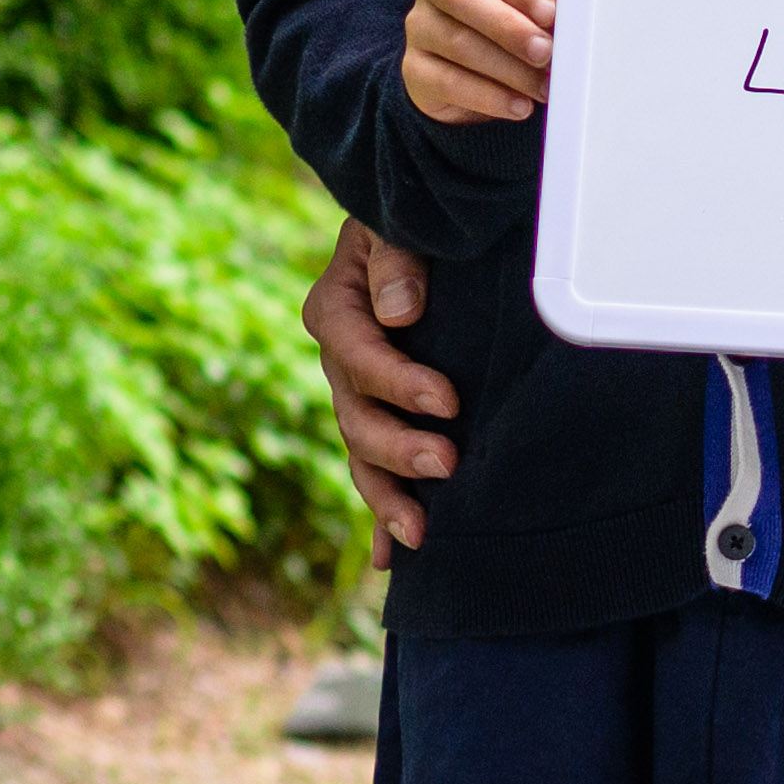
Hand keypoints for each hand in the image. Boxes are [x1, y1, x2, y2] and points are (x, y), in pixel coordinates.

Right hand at [306, 220, 459, 551]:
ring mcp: (356, 399)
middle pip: (356, 417)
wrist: (419, 233)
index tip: (448, 401)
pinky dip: (379, 518)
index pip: (359, 355)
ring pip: (361, 457)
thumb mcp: (396, 224)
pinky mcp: (381, 421)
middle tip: (447, 463)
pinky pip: (376, 473)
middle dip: (399, 447)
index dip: (399, 382)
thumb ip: (395, 258)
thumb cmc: (412, 223)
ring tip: (420, 533)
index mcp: (335, 311)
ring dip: (387, 497)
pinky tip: (389, 560)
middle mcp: (338, 363)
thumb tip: (398, 310)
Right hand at [399, 0, 554, 126]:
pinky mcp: (414, 69)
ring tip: (542, 86)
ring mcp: (419, 27)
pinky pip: (448, 83)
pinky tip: (519, 106)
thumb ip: (538, 11)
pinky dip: (490, 97)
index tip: (550, 12)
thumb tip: (569, 31)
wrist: (463, 70)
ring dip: (507, 68)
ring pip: (457, 43)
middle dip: (509, 27)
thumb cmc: (503, 28)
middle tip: (545, 52)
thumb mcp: (521, 8)